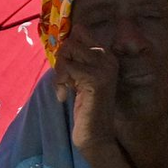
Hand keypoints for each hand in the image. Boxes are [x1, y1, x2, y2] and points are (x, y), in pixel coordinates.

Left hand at [53, 28, 119, 158]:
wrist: (95, 136)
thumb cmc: (85, 109)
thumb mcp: (80, 78)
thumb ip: (75, 60)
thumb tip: (61, 40)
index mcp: (107, 56)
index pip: (81, 31)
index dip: (67, 48)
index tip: (66, 69)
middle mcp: (108, 58)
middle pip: (71, 40)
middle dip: (61, 60)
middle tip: (63, 81)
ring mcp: (103, 68)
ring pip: (68, 50)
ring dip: (59, 70)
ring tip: (63, 88)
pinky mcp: (94, 79)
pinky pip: (67, 67)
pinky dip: (59, 81)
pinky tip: (63, 96)